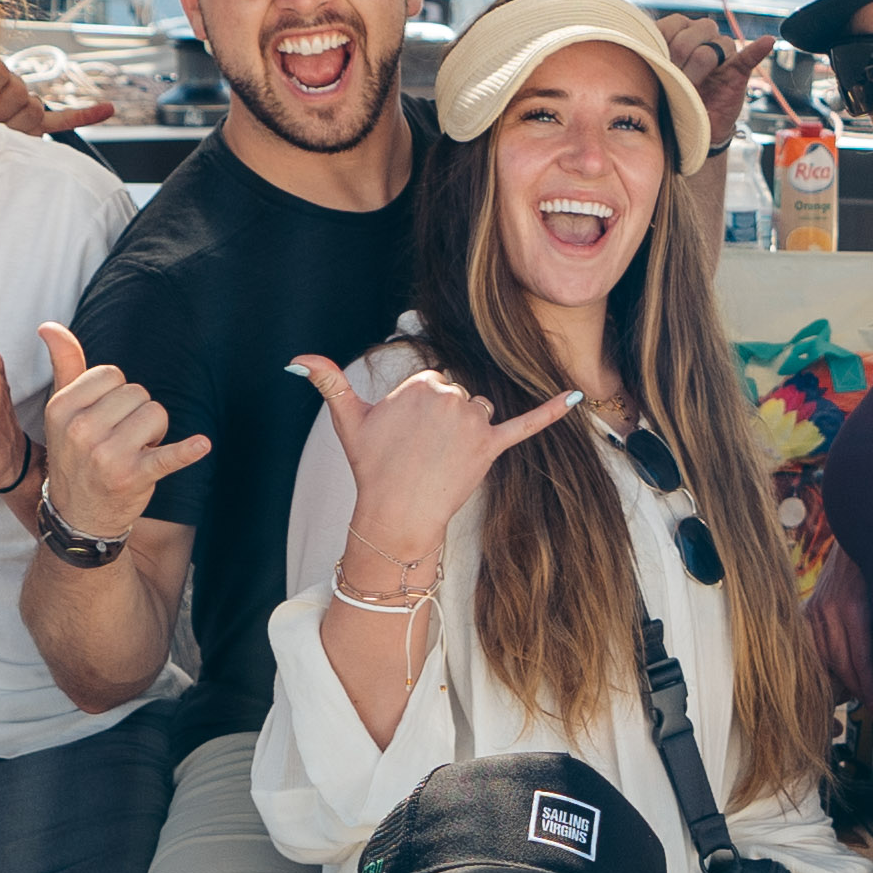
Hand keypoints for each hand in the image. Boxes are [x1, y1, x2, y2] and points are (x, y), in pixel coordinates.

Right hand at [0, 46, 110, 135]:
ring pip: (20, 94)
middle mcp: (13, 102)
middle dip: (12, 124)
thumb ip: (13, 149)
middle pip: (36, 110)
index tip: (109, 108)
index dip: (83, 114)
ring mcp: (2, 84)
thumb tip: (36, 138)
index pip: (57, 118)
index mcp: (19, 125)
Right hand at [19, 326, 207, 545]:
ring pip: (156, 414)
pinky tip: (202, 445)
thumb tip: (50, 326)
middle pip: (137, 393)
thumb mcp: (62, 412)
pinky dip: (187, 451)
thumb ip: (63, 365)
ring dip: (154, 433)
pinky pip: (168, 456)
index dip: (117, 395)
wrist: (79, 517)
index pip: (112, 374)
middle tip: (121, 440)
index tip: (107, 418)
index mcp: (62, 408)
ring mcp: (107, 456)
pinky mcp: (134, 477)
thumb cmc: (75, 455)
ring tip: (134, 452)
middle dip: (137, 413)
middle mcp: (81, 430)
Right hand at [296, 349, 578, 562]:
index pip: (436, 383)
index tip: (408, 435)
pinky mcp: (491, 447)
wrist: (395, 513)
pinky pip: (526, 424)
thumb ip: (327, 382)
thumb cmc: (372, 467)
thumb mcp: (348, 419)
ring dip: (468, 432)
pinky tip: (576, 397)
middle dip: (445, 422)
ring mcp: (472, 422)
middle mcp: (450, 395)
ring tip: (443, 460)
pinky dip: (551, 411)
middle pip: (460, 397)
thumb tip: (296, 359)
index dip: (423, 411)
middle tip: (422, 453)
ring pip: (481, 412)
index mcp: (422, 382)